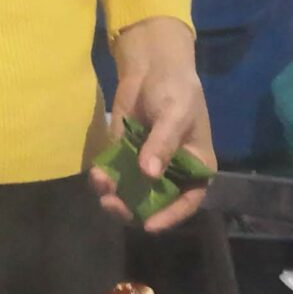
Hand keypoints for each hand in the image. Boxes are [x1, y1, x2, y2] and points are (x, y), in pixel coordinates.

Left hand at [91, 16, 214, 233]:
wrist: (151, 68)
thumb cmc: (175, 90)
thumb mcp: (175, 114)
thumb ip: (163, 144)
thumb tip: (149, 174)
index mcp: (195, 167)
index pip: (187, 201)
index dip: (170, 216)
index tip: (149, 225)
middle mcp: (171, 174)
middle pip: (154, 204)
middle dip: (133, 209)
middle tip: (113, 205)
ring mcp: (146, 167)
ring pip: (130, 194)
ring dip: (114, 196)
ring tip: (101, 184)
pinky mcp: (124, 157)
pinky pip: (114, 176)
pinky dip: (104, 179)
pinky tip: (97, 173)